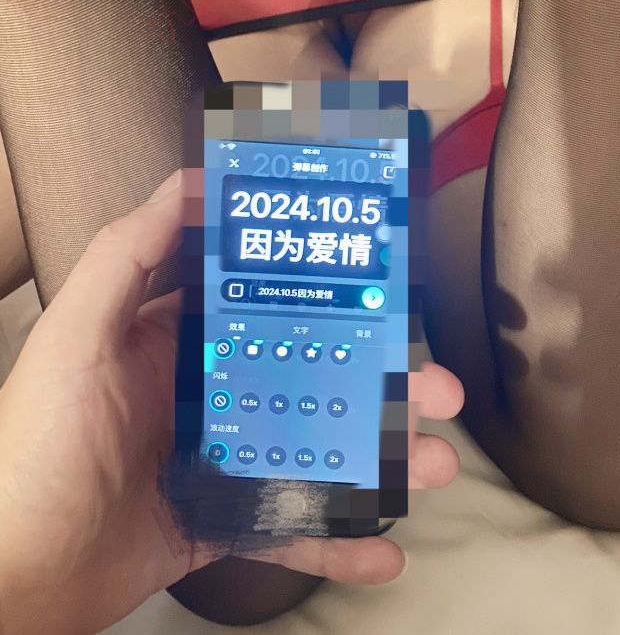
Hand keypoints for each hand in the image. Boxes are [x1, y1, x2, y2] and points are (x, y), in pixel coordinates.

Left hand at [0, 171, 463, 634]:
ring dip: (380, 459)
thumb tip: (189, 181)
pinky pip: (289, 527)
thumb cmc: (37, 446)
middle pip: (310, 377)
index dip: (325, 291)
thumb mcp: (76, 338)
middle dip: (378, 382)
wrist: (13, 578)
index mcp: (178, 341)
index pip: (265, 303)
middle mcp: (207, 393)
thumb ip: (126, 257)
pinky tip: (386, 549)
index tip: (384, 286)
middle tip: (438, 388)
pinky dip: (338, 540)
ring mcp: (219, 461)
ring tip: (436, 464)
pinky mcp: (220, 523)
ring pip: (315, 449)